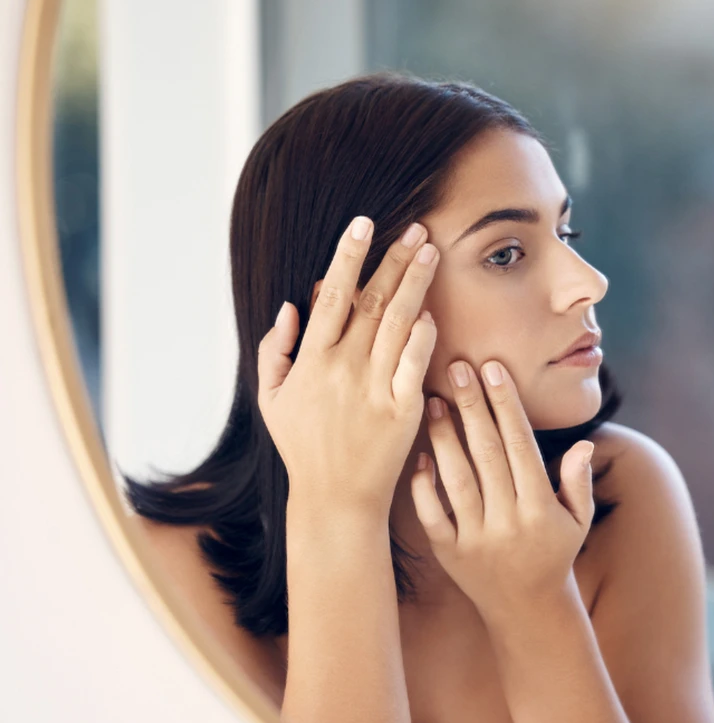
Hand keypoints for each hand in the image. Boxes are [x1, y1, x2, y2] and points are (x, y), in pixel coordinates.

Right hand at [256, 216, 439, 519]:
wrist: (336, 498)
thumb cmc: (302, 446)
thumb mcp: (272, 399)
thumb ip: (275, 350)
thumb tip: (292, 305)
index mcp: (312, 360)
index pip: (332, 296)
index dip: (348, 257)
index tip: (362, 224)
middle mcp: (344, 368)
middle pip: (372, 301)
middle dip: (394, 259)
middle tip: (416, 227)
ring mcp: (375, 388)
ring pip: (398, 323)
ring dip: (415, 283)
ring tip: (431, 251)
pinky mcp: (403, 409)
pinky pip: (416, 363)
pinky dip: (424, 335)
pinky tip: (432, 310)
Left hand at [409, 359, 595, 623]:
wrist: (526, 611)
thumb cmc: (553, 554)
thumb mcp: (577, 521)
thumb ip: (577, 482)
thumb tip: (585, 444)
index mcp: (540, 508)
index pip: (520, 444)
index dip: (506, 404)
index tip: (493, 369)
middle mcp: (508, 521)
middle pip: (487, 452)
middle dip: (472, 406)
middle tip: (456, 367)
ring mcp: (475, 538)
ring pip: (457, 478)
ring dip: (443, 436)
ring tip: (432, 400)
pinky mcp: (449, 553)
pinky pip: (432, 514)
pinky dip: (424, 485)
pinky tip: (420, 455)